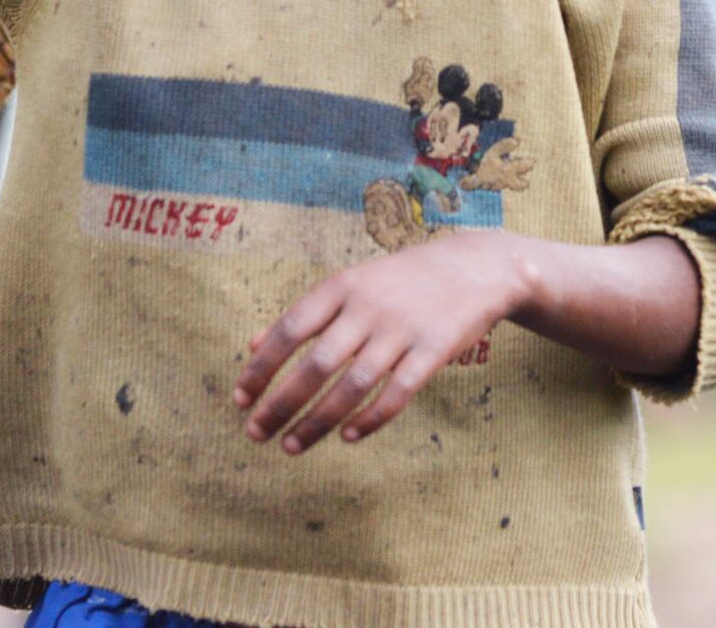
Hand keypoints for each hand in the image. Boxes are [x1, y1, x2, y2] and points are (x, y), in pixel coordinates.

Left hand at [235, 232, 528, 453]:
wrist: (476, 268)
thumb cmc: (401, 280)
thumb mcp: (351, 283)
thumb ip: (304, 313)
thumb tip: (253, 344)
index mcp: (342, 286)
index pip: (290, 329)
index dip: (261, 367)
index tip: (239, 399)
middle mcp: (369, 306)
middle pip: (317, 364)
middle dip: (281, 403)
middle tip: (255, 434)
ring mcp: (402, 330)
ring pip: (352, 386)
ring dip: (317, 422)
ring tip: (291, 447)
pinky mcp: (433, 352)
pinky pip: (396, 395)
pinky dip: (368, 420)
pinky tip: (346, 437)